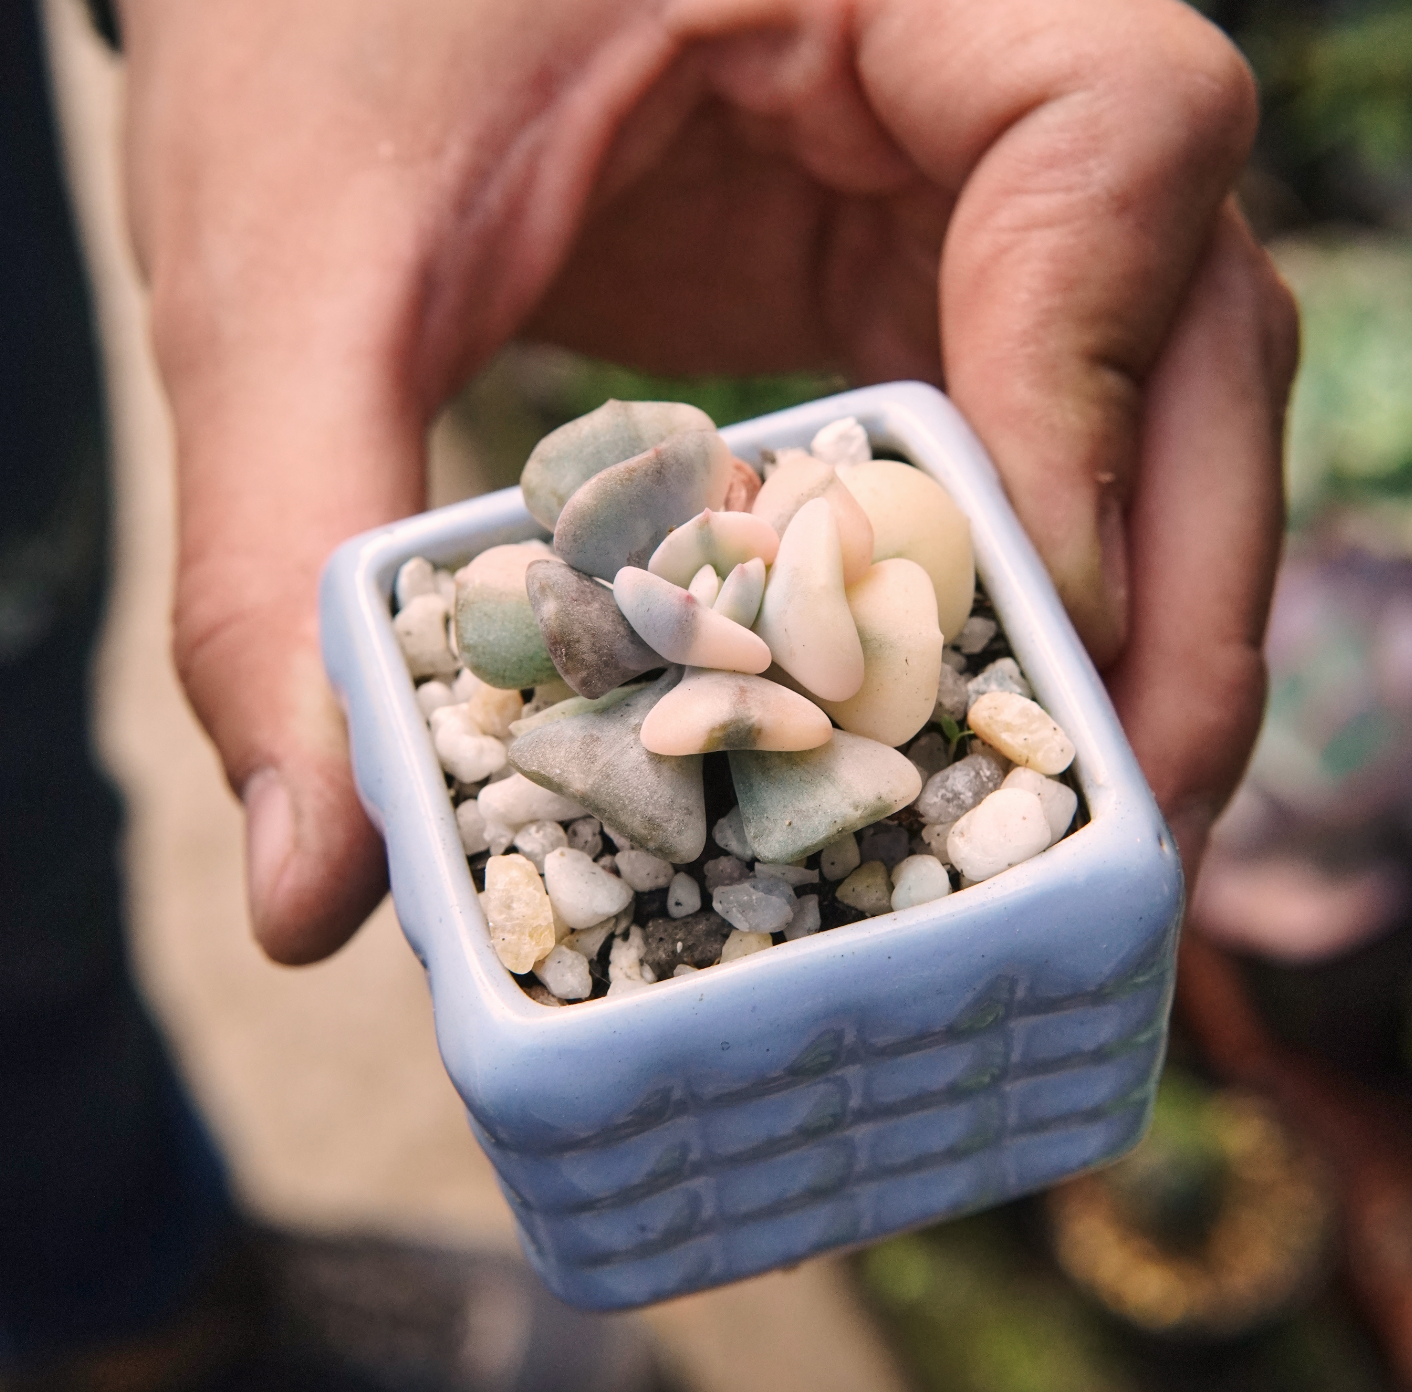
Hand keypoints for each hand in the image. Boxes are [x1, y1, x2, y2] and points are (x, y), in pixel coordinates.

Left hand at [117, 0, 1295, 962]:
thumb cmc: (314, 22)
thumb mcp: (291, 266)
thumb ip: (286, 550)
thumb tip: (315, 885)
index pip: (1120, 134)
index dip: (1097, 394)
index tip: (1026, 618)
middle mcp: (966, 67)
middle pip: (1194, 327)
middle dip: (1169, 601)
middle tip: (1120, 827)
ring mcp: (954, 181)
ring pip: (1150, 406)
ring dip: (1128, 631)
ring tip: (1070, 826)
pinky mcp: (907, 276)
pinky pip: (1029, 440)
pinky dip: (1015, 596)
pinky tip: (962, 728)